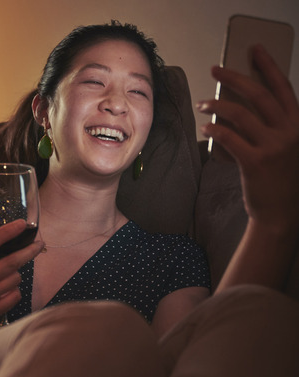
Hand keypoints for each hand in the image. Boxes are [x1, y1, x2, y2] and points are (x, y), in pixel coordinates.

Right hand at [0, 220, 43, 334]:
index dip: (7, 232)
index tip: (21, 224)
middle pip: (10, 263)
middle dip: (28, 251)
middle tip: (38, 243)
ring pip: (14, 279)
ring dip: (15, 272)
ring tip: (7, 271)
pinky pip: (15, 297)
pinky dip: (14, 289)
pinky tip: (6, 287)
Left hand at [198, 44, 298, 231]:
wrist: (279, 212)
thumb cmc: (278, 176)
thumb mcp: (284, 146)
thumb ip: (271, 125)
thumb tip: (242, 101)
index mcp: (297, 124)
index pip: (282, 87)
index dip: (267, 66)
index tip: (253, 50)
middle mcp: (289, 132)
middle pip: (258, 95)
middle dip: (234, 78)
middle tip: (215, 70)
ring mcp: (273, 147)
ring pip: (240, 114)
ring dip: (217, 105)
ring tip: (203, 104)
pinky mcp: (255, 162)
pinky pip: (229, 137)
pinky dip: (215, 128)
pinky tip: (206, 127)